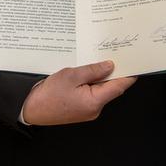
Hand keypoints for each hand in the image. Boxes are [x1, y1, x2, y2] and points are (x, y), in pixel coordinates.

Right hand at [21, 60, 135, 125]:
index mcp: (95, 102)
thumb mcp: (71, 75)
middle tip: (113, 55)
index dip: (128, 74)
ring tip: (95, 62)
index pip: (119, 86)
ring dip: (100, 77)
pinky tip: (85, 73)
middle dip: (112, 72)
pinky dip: (91, 83)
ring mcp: (88, 111)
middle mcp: (94, 109)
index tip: (134, 63)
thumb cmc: (48, 95)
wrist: (30, 110)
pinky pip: (91, 94)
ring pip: (101, 90)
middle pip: (111, 88)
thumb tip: (109, 66)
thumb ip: (93, 70)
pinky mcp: (81, 109)